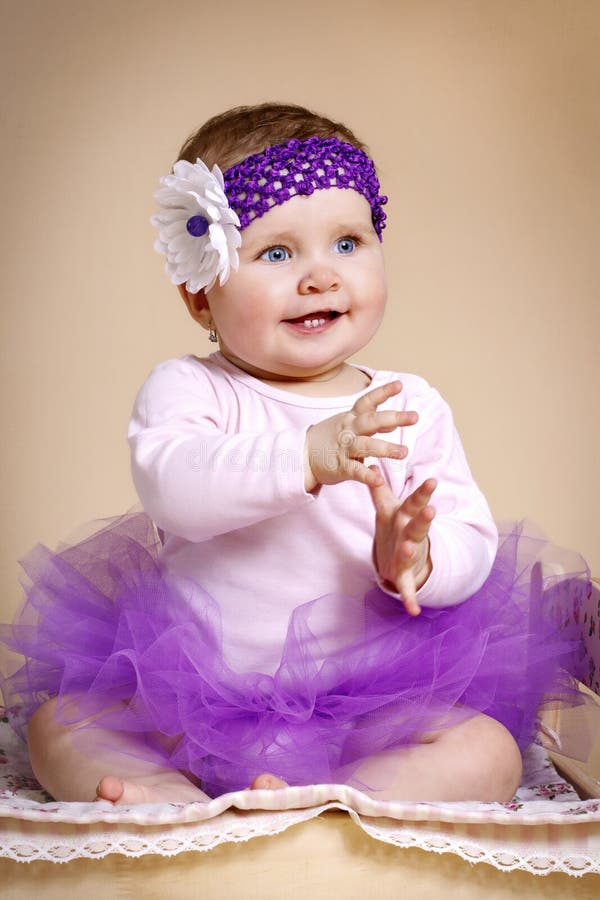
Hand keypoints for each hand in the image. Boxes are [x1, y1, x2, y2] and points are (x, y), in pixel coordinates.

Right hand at [304, 381, 416, 490]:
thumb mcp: (349, 426)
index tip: (400, 385)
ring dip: (385, 448)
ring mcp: (344, 448)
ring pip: (365, 445)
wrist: (302, 456)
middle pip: (371, 421)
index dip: (383, 392)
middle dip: (393, 417)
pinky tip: (379, 480)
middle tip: (414, 417)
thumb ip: (372, 423)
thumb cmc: (331, 439)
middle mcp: (348, 430)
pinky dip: (367, 475)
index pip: (367, 401)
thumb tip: (394, 421)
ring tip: (404, 452)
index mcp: (351, 418)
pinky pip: (355, 471)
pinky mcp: (340, 467)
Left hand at [369, 473, 436, 615]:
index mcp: (406, 517)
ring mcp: (410, 555)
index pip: (414, 502)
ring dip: (409, 550)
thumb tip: (370, 463)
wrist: (404, 558)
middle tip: (430, 510)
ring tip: (408, 548)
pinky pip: (408, 587)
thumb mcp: (388, 507)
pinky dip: (410, 598)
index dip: (423, 492)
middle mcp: (410, 535)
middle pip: (417, 525)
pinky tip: (414, 610)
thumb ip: (379, 487)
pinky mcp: (405, 575)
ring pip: (410, 551)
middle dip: (423, 518)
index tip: (433, 480)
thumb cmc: (397, 527)